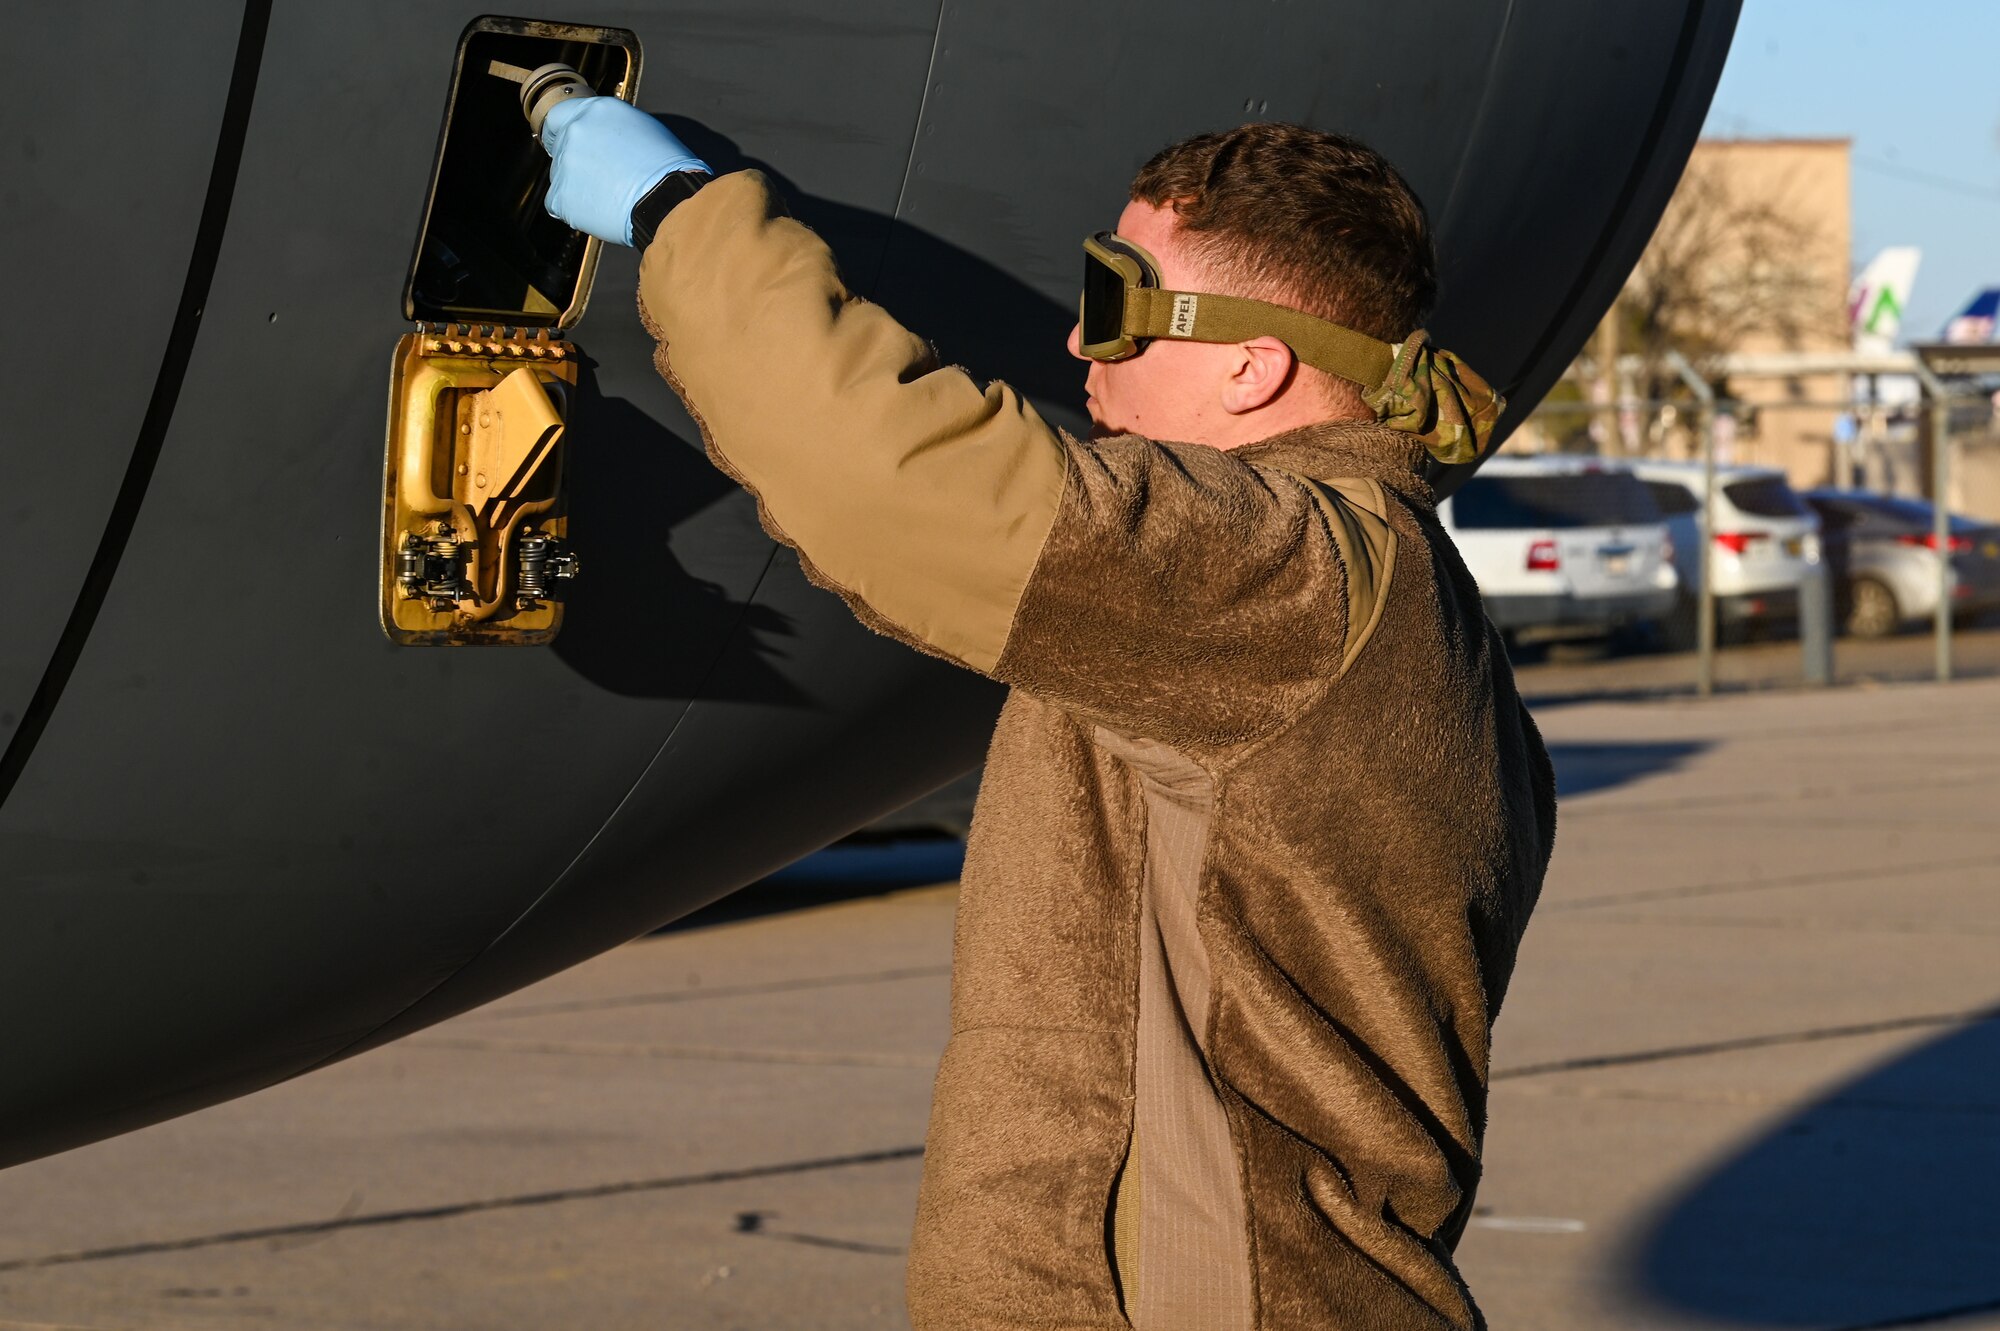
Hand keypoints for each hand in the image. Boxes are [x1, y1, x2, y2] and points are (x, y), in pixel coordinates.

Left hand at [542, 97, 709, 246]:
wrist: (666, 201)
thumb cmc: (667, 169)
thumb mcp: (645, 129)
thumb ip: (614, 128)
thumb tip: (605, 137)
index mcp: (597, 110)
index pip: (561, 114)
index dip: (563, 131)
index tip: (566, 141)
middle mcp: (576, 130)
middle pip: (561, 145)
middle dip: (575, 159)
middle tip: (598, 176)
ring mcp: (565, 163)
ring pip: (561, 175)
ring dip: (578, 184)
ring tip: (609, 195)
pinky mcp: (560, 195)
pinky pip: (559, 203)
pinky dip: (575, 208)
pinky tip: (601, 209)